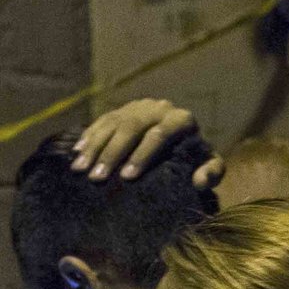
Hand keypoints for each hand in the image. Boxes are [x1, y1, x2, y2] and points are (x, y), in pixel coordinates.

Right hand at [71, 98, 223, 189]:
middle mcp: (159, 108)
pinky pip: (101, 121)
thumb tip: (200, 181)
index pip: (161, 133)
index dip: (143, 154)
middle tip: (98, 177)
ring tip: (80, 170)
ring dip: (94, 147)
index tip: (127, 177)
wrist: (179, 141)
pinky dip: (88, 138)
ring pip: (113, 123)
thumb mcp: (207, 164)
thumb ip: (211, 172)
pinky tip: (76, 154)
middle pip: (131, 127)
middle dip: (113, 153)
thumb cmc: (193, 158)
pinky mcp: (120, 111)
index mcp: (182, 119)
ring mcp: (137, 107)